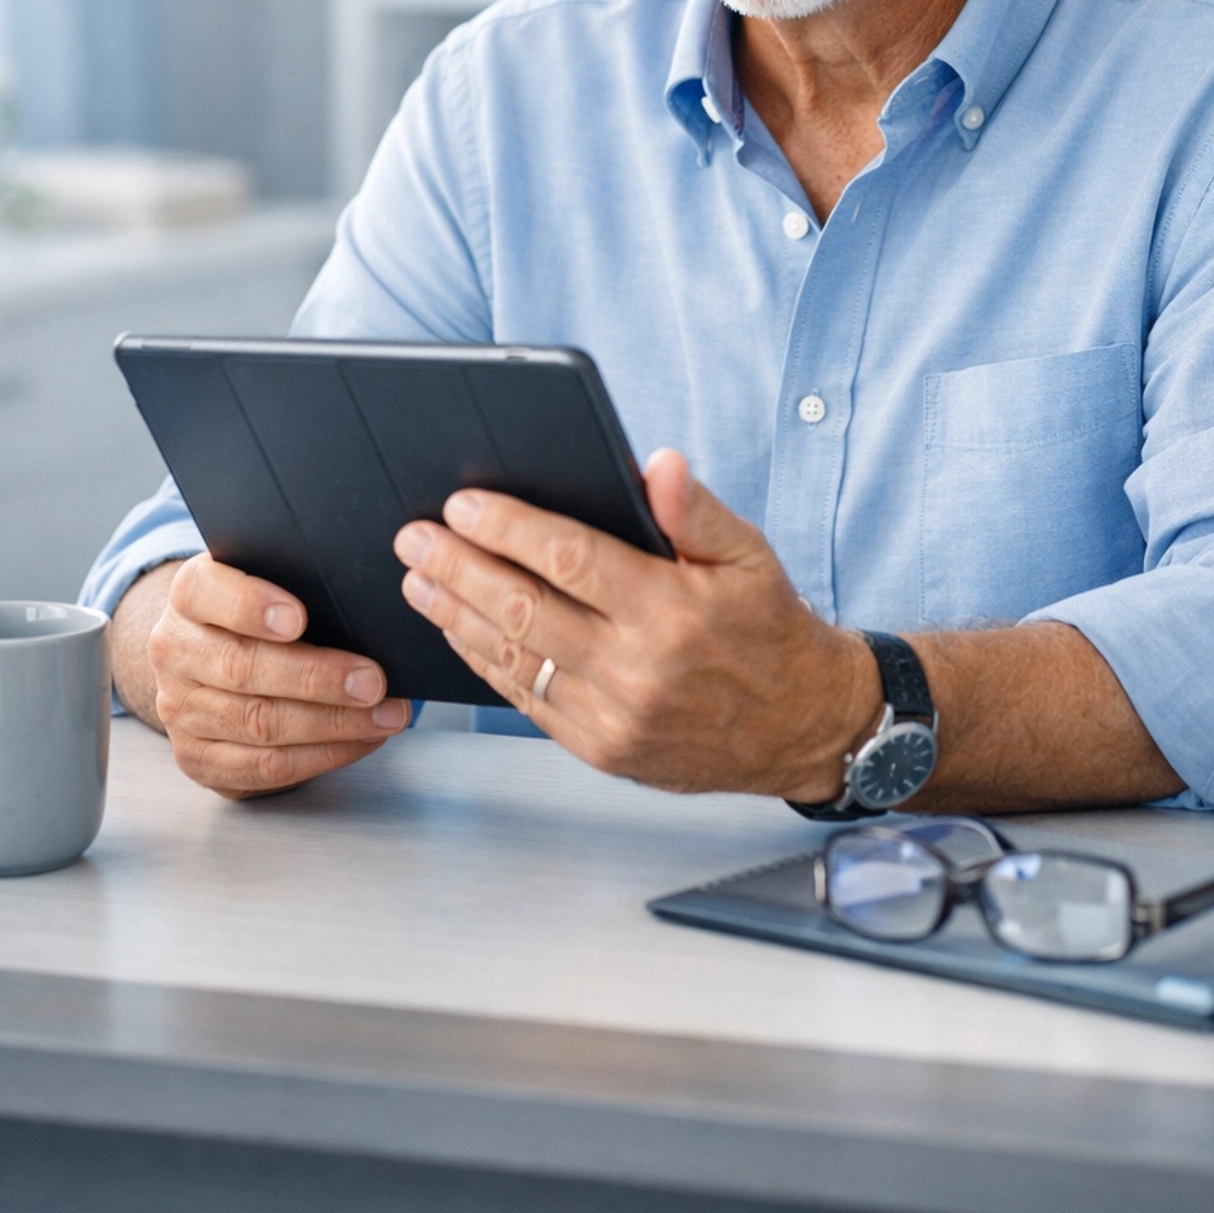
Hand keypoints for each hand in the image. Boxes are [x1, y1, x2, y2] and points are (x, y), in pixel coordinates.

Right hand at [133, 555, 409, 798]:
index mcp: (189, 594)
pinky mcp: (198, 758)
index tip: (298, 618)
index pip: (205, 593)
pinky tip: (362, 740)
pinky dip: (322, 755)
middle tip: (373, 681)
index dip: (250, 606)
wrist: (212, 657)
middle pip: (241, 667)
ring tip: (385, 715)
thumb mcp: (270, 580)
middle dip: (315, 678)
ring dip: (332, 724)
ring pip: (258, 723)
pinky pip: (264, 767)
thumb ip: (300, 581)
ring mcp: (180, 710)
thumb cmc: (260, 611)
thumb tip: (366, 604)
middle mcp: (175, 651)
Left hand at [392, 450, 880, 798]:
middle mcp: (639, 667)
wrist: (800, 727)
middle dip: (458, 568)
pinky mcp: (602, 749)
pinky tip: (460, 631)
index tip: (462, 504)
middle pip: (524, 609)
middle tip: (414, 538)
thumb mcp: (749, 555)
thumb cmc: (768, 628)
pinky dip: (484, 663)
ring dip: (457, 615)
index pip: (570, 557)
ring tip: (418, 580)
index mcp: (673, 609)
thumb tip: (656, 463)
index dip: (508, 528)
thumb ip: (695, 509)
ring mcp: (615, 716)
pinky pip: (527, 700)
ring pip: (515, 659)